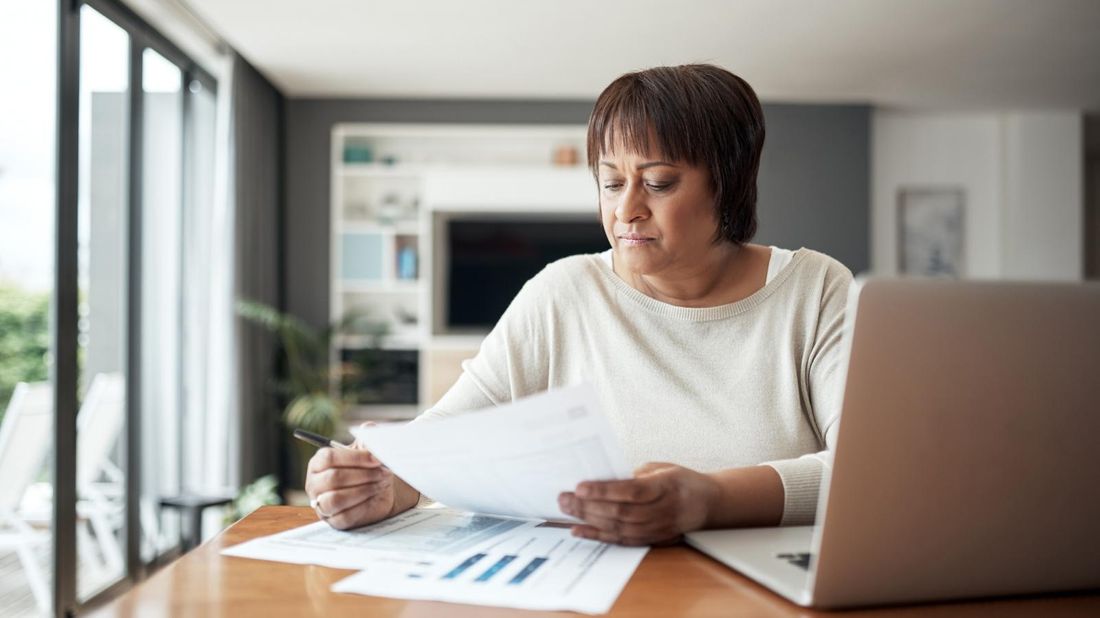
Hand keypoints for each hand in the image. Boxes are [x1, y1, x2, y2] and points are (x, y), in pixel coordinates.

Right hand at [304, 430, 394, 529]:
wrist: (379, 490)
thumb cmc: (368, 468)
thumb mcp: (368, 450)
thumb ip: (367, 437)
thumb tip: (368, 428)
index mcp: (318, 463)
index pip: (328, 458)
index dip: (354, 457)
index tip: (376, 458)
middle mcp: (315, 484)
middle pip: (333, 478)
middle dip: (362, 475)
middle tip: (381, 472)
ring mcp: (322, 504)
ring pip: (336, 499)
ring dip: (363, 490)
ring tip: (379, 484)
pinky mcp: (334, 521)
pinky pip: (345, 516)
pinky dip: (362, 506)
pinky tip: (373, 497)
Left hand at [557, 462, 718, 545]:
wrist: (709, 503)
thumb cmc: (681, 480)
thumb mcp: (661, 468)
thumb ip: (634, 475)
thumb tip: (601, 479)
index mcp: (667, 486)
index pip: (632, 491)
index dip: (604, 490)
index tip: (580, 487)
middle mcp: (663, 510)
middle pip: (620, 511)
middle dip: (588, 506)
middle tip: (564, 498)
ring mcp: (658, 528)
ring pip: (618, 527)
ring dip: (588, 520)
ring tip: (566, 510)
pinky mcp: (652, 539)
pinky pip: (621, 540)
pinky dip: (598, 536)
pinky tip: (579, 530)